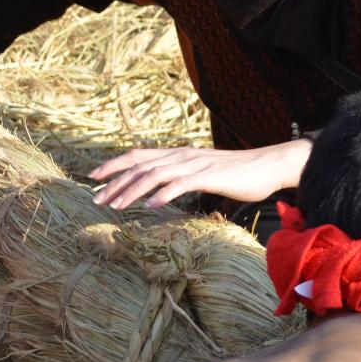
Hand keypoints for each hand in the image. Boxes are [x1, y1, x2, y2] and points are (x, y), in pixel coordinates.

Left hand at [89, 140, 310, 208]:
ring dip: (132, 190)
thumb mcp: (200, 172)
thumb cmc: (235, 173)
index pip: (137, 156)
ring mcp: (194, 165)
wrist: (267, 166)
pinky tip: (151, 207)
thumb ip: (180, 176)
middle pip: (139, 165)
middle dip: (115, 181)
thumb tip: (159, 190)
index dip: (113, 165)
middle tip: (96, 199)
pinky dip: (163, 194)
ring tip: (116, 206)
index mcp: (177, 154)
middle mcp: (181, 156)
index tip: (93, 177)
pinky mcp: (208, 176)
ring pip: (155, 174)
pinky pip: (181, 184)